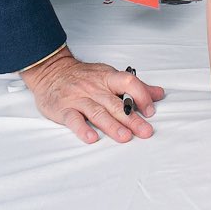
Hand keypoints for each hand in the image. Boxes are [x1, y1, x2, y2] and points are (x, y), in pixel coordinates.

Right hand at [20, 48, 164, 143]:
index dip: (141, 95)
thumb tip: (159, 94)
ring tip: (125, 137)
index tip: (151, 110)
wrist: (51, 71)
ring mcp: (78, 98)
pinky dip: (82, 129)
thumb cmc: (84, 77)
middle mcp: (94, 87)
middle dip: (132, 118)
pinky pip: (73, 119)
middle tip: (145, 131)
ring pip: (97, 112)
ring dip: (112, 125)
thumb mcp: (109, 76)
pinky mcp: (63, 109)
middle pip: (115, 103)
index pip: (128, 82)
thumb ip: (135, 86)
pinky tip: (92, 138)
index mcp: (108, 78)